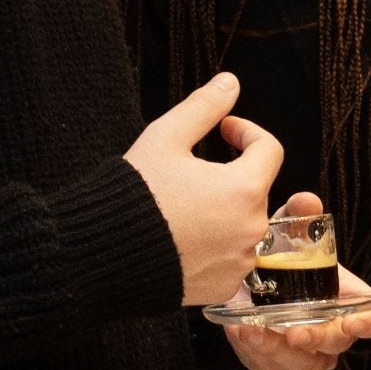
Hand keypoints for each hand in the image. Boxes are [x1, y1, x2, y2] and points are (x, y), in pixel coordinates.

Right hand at [126, 74, 282, 306]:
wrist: (101, 253)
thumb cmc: (133, 194)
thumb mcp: (165, 137)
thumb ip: (204, 107)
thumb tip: (230, 83)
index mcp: (245, 189)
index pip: (269, 149)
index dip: (246, 132)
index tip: (223, 130)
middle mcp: (252, 229)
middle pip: (256, 189)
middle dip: (231, 174)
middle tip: (191, 171)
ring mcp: (239, 262)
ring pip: (243, 224)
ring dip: (223, 210)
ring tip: (182, 206)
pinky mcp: (225, 286)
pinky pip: (231, 257)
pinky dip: (215, 245)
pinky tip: (182, 237)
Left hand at [221, 197, 370, 369]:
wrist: (247, 284)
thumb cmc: (282, 262)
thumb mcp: (288, 235)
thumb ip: (299, 217)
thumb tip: (306, 200)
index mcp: (350, 303)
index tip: (352, 321)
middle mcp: (335, 332)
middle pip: (338, 344)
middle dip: (316, 338)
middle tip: (294, 332)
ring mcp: (311, 355)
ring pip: (307, 364)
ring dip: (278, 350)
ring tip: (252, 331)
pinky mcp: (283, 367)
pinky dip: (257, 355)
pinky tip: (240, 333)